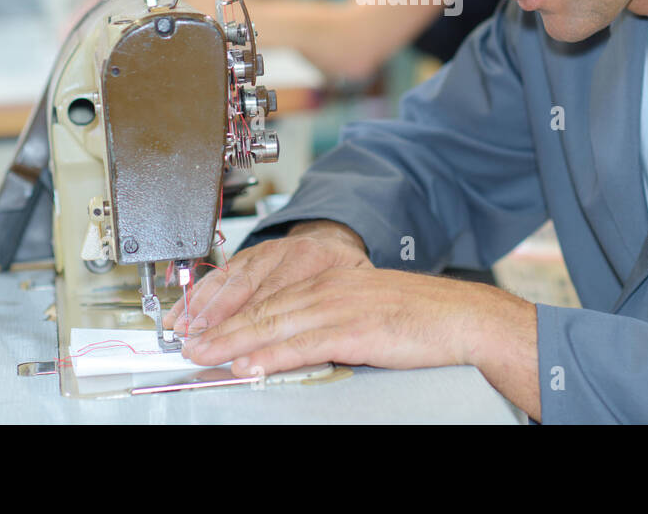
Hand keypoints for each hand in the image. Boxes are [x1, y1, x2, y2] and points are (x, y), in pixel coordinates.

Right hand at [162, 221, 370, 334]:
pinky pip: (217, 275)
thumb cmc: (342, 265)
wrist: (332, 236)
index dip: (252, 321)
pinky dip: (196, 295)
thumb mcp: (354, 280)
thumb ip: (339, 302)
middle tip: (198, 342)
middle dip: (216, 318)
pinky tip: (181, 311)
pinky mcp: (244, 256)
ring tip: (182, 329)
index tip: (237, 344)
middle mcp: (280, 252)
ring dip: (200, 308)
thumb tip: (324, 333)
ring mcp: (260, 252)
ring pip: (226, 281)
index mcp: (309, 258)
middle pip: (243, 289)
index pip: (275, 294)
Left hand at [181, 267, 540, 417]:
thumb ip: (327, 323)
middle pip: (262, 309)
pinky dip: (271, 356)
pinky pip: (303, 345)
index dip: (230, 314)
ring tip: (204, 356)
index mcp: (329, 281)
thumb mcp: (364, 310)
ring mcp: (339, 307)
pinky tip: (251, 366)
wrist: (460, 317)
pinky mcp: (354, 329)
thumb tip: (290, 347)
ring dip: (234, 343)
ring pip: (274, 325)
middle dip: (220, 328)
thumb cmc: (417, 318)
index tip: (202, 328)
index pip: (268, 296)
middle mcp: (328, 288)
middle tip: (188, 345)